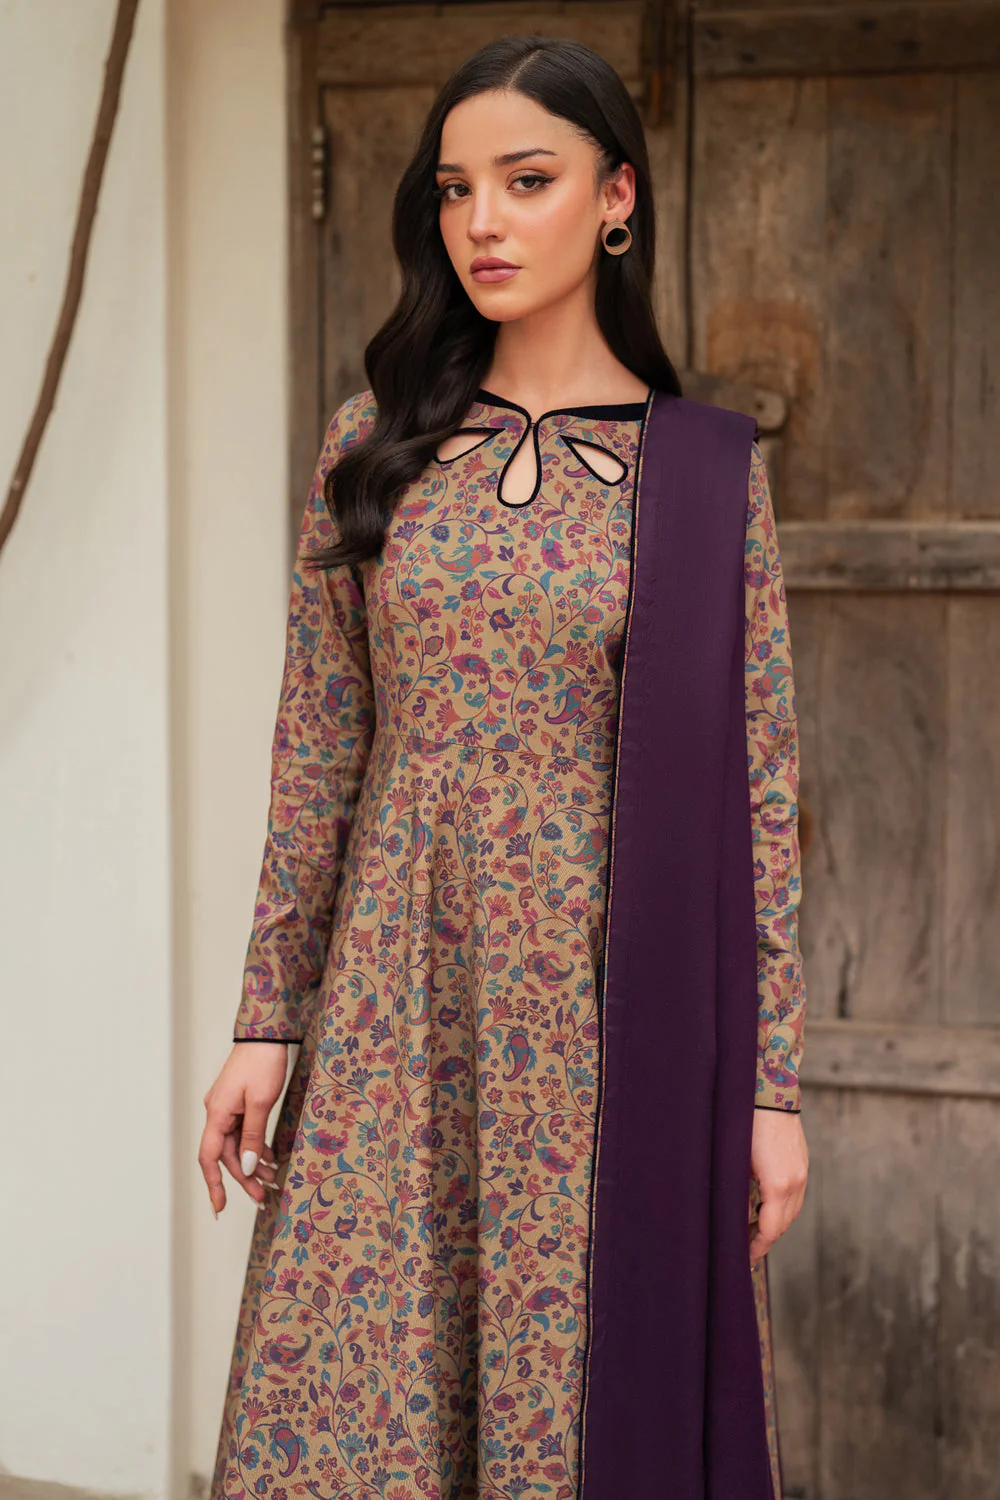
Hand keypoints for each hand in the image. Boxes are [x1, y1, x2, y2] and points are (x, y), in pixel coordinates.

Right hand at [199, 1041, 288, 1214]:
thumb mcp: (261, 1102)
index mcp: (217, 1114)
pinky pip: (243, 1131)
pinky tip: (269, 1156)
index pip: (209, 1158)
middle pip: (227, 1154)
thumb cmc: (262, 1063)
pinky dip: (255, 1145)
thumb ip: (253, 1136)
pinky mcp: (238, 1102)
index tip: (220, 1207)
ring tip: (272, 1179)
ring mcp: (227, 1107)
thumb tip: (246, 1167)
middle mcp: (217, 1113)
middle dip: (244, 1178)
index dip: (214, 1184)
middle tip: (263, 1196)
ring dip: (252, 1163)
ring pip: (237, 1144)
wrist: (266, 1033)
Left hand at [749, 1107, 807, 1265]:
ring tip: (754, 1229)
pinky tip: (766, 1205)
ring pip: (792, 1211)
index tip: (745, 1256)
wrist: (770, 1092)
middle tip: (747, 1247)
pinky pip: (795, 1195)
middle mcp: (796, 1182)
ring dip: (776, 1223)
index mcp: (778, 1184)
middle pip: (784, 1224)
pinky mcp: (803, 1163)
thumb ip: (739, 1193)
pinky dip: (782, 1206)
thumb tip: (740, 1215)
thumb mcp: (737, 1163)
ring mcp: (802, 1172)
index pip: (772, 1229)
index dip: (758, 1246)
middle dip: (766, 1238)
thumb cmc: (745, 1124)